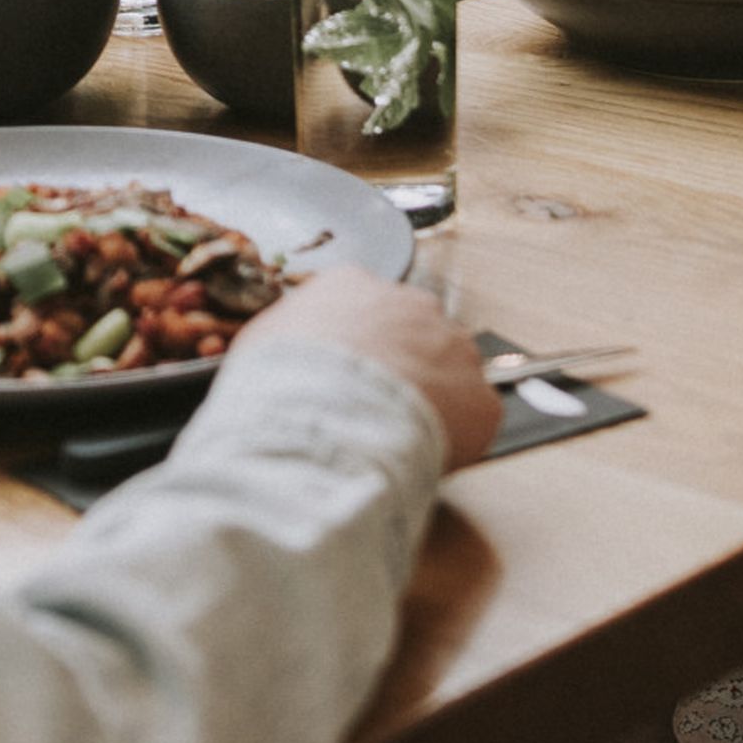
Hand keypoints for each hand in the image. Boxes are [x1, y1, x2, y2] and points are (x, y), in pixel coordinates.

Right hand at [236, 269, 501, 468]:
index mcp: (352, 286)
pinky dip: (457, 440)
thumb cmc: (281, 388)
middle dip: (401, 368)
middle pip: (414, 333)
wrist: (322, 427)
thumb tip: (286, 352)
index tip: (348, 376)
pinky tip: (424, 457)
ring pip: (450, 373)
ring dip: (432, 401)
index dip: (357, 348)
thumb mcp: (260, 345)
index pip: (365, 309)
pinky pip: (474, 419)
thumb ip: (287, 336)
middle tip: (373, 409)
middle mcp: (410, 305)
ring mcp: (453, 349)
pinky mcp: (482, 400)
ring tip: (396, 438)